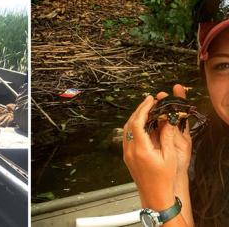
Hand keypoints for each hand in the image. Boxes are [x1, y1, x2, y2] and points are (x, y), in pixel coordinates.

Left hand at [122, 84, 191, 209]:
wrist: (155, 196)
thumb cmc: (163, 179)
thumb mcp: (169, 156)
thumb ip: (166, 136)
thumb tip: (167, 119)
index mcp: (141, 149)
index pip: (138, 122)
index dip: (143, 109)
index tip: (150, 100)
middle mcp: (130, 150)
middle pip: (130, 123)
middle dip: (139, 110)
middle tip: (149, 101)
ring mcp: (127, 153)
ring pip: (126, 129)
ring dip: (135, 117)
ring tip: (147, 109)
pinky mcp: (127, 156)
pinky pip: (127, 136)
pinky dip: (133, 126)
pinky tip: (142, 124)